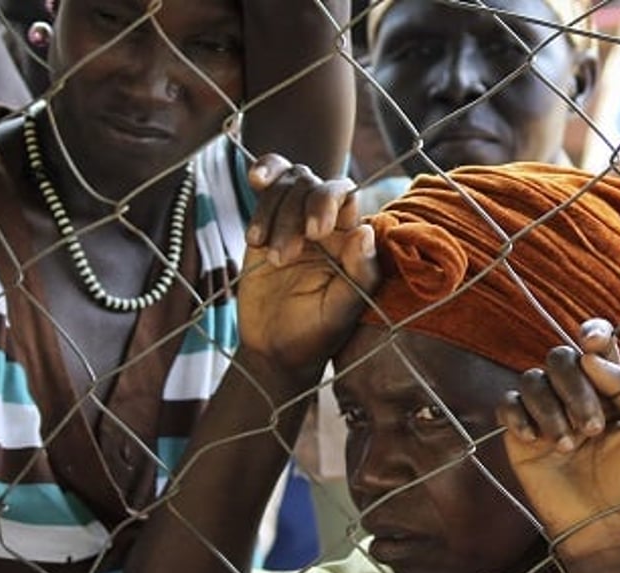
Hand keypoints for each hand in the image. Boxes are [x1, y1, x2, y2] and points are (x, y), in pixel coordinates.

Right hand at [236, 154, 378, 375]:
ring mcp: (294, 220)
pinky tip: (254, 180)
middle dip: (294, 214)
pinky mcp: (265, 224)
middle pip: (313, 186)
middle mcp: (326, 225)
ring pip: (288, 183)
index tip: (315, 232)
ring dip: (273, 211)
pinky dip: (263, 174)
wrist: (276, 349)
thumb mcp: (343, 311)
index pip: (345, 196)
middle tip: (284, 257)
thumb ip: (359, 273)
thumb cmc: (317, 333)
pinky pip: (267, 187)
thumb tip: (364, 230)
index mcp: (350, 240)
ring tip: (267, 253)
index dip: (328, 201)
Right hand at [496, 319, 619, 563]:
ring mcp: (548, 414)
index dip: (592, 333)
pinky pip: (508, 404)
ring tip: (567, 445)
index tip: (591, 344)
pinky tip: (536, 440)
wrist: (610, 530)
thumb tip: (588, 356)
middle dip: (575, 388)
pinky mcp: (522, 437)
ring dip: (550, 408)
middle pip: (561, 358)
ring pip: (533, 379)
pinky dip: (519, 416)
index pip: (596, 345)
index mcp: (612, 389)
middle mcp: (577, 395)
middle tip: (591, 429)